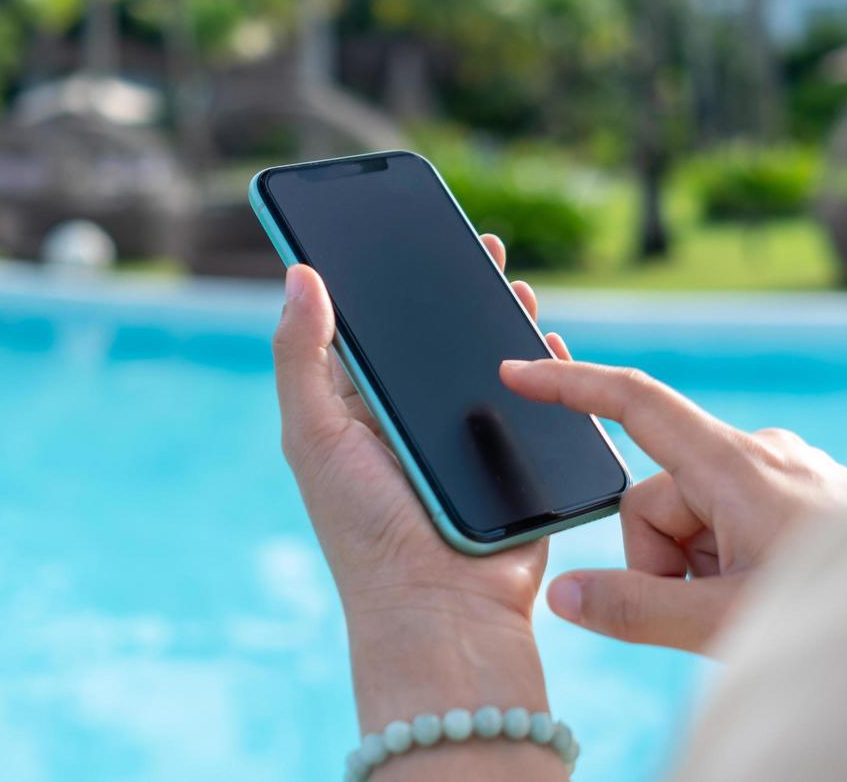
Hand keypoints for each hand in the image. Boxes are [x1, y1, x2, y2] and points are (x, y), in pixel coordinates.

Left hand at [272, 236, 571, 778]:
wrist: (445, 612)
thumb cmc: (367, 531)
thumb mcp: (315, 436)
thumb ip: (302, 356)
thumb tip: (298, 273)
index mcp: (355, 412)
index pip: (366, 331)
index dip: (379, 282)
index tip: (398, 234)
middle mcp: (407, 422)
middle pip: (432, 340)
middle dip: (454, 291)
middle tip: (474, 246)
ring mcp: (463, 441)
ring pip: (484, 364)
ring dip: (500, 321)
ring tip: (513, 283)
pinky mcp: (511, 461)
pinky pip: (532, 401)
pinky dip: (543, 366)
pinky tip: (548, 339)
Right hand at [500, 359, 846, 653]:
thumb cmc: (843, 614)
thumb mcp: (726, 622)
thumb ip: (634, 610)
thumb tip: (564, 596)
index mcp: (736, 465)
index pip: (635, 402)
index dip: (569, 384)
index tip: (517, 372)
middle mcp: (761, 453)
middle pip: (656, 496)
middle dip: (662, 560)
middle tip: (708, 611)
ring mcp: (785, 473)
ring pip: (693, 516)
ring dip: (698, 568)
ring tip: (749, 607)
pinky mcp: (803, 493)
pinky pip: (732, 519)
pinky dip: (728, 560)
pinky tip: (769, 592)